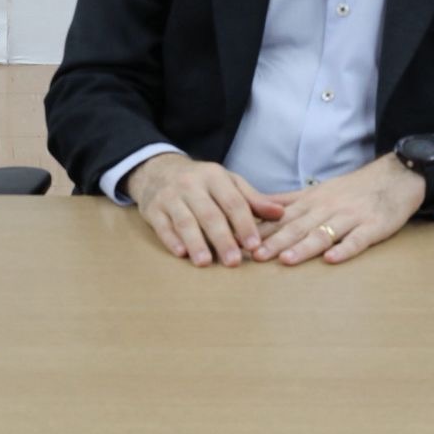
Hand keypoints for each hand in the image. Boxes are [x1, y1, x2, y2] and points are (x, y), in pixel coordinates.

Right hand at [125, 154, 284, 266]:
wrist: (158, 170)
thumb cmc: (201, 182)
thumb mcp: (228, 183)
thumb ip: (253, 200)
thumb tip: (281, 214)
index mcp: (214, 176)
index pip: (233, 202)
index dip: (244, 224)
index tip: (254, 245)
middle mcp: (191, 184)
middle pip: (209, 214)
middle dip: (222, 239)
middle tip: (234, 261)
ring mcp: (169, 196)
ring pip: (184, 221)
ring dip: (196, 242)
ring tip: (206, 262)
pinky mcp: (152, 209)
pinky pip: (162, 226)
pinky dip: (171, 240)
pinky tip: (181, 253)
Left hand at [251, 155, 423, 266]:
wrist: (394, 177)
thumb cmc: (352, 189)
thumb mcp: (316, 191)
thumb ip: (288, 202)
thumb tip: (255, 207)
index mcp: (311, 202)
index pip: (281, 218)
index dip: (260, 230)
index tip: (240, 241)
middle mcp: (327, 209)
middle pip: (297, 226)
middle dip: (275, 241)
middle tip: (255, 256)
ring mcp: (350, 218)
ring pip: (323, 233)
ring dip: (304, 247)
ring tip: (286, 260)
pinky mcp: (373, 226)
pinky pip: (357, 239)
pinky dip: (344, 249)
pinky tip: (332, 260)